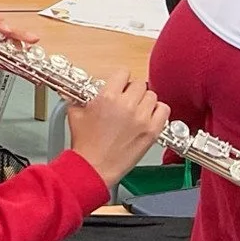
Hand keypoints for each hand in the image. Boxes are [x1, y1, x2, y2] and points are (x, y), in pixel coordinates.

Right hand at [66, 69, 169, 187]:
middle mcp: (127, 105)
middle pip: (139, 84)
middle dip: (132, 91)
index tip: (120, 85)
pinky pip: (164, 110)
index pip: (123, 73)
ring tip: (136, 110)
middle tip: (126, 100)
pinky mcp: (152, 131)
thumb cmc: (86, 145)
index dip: (121, 79)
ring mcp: (142, 118)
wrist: (94, 168)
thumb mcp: (76, 114)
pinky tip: (149, 116)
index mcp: (107, 97)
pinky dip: (158, 111)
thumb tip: (84, 90)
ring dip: (144, 101)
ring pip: (152, 95)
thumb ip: (80, 97)